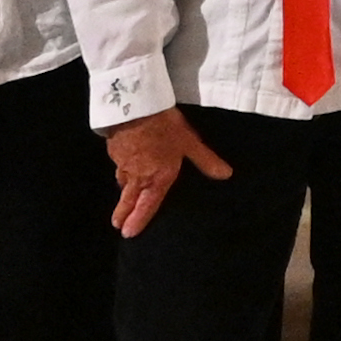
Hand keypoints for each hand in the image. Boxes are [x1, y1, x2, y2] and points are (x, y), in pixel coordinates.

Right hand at [104, 108, 222, 236]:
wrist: (134, 106)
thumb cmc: (165, 127)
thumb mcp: (190, 143)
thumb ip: (206, 160)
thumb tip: (226, 175)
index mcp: (157, 178)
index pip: (147, 206)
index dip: (138, 221)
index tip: (129, 234)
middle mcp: (137, 176)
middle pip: (128, 200)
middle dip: (123, 214)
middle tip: (118, 225)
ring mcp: (123, 164)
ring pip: (122, 183)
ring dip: (122, 193)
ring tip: (122, 199)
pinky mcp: (113, 150)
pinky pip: (118, 166)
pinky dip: (121, 171)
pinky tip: (123, 166)